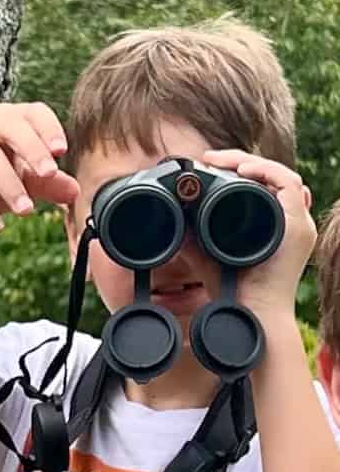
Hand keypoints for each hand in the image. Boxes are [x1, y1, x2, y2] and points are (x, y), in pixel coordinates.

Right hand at [0, 102, 79, 241]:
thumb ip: (47, 184)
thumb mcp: (23, 184)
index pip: (30, 112)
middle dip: (31, 149)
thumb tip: (74, 191)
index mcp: (4, 117)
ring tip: (26, 211)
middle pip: (6, 125)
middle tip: (49, 175)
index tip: (62, 151)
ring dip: (9, 184)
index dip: (48, 127)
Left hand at [203, 149, 315, 318]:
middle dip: (240, 161)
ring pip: (281, 175)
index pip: (263, 185)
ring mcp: (297, 223)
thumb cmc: (235, 293)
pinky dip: (267, 173)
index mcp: (274, 225)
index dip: (238, 168)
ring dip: (251, 162)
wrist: (253, 314)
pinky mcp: (298, 227)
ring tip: (222, 160)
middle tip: (210, 157)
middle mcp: (290, 221)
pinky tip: (243, 171)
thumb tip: (173, 226)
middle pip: (271, 176)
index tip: (209, 163)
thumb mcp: (209, 259)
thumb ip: (194, 243)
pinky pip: (291, 186)